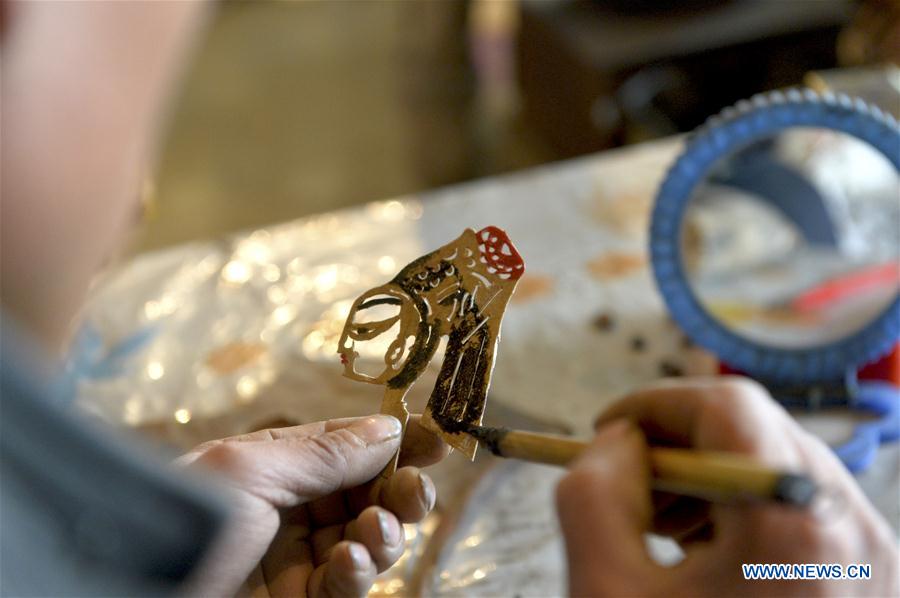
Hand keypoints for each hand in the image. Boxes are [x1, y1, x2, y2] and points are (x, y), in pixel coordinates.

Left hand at [176, 414, 447, 596]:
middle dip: (399, 492)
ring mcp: (295, 558)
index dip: (396, 441)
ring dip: (383, 535)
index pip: (351, 446)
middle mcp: (291, 507)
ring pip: (366, 541)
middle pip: (368, 495)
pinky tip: (348, 563)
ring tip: (373, 534)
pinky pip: (346, 586)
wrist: (131, 590)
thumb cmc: (180, 520)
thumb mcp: (250, 472)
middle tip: (416, 491)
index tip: (438, 438)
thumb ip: (324, 452)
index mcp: (277, 464)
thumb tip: (389, 428)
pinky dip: (357, 575)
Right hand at [556, 376, 898, 596]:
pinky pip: (803, 511)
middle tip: (624, 483)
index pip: (726, 407)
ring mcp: (878, 561)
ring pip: (781, 469)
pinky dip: (744, 512)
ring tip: (657, 523)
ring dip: (708, 479)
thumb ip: (593, 492)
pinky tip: (701, 554)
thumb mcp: (606, 592)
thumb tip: (619, 441)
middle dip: (677, 445)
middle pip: (758, 434)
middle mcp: (855, 531)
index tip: (606, 434)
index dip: (655, 405)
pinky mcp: (876, 583)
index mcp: (793, 526)